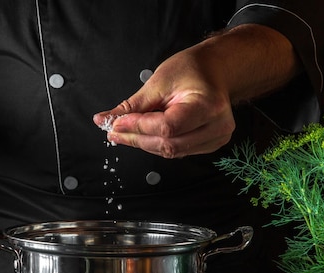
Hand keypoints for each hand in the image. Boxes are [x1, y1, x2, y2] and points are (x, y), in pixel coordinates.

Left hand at [93, 24, 299, 158]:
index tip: (116, 123)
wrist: (216, 71)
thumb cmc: (191, 70)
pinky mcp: (210, 144)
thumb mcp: (159, 81)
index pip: (168, 126)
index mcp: (208, 106)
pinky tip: (144, 135)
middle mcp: (217, 126)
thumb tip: (105, 119)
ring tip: (125, 133)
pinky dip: (158, 144)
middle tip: (114, 131)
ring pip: (172, 151)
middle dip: (137, 139)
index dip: (139, 127)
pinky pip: (178, 151)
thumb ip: (133, 105)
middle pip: (169, 144)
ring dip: (145, 144)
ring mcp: (216, 138)